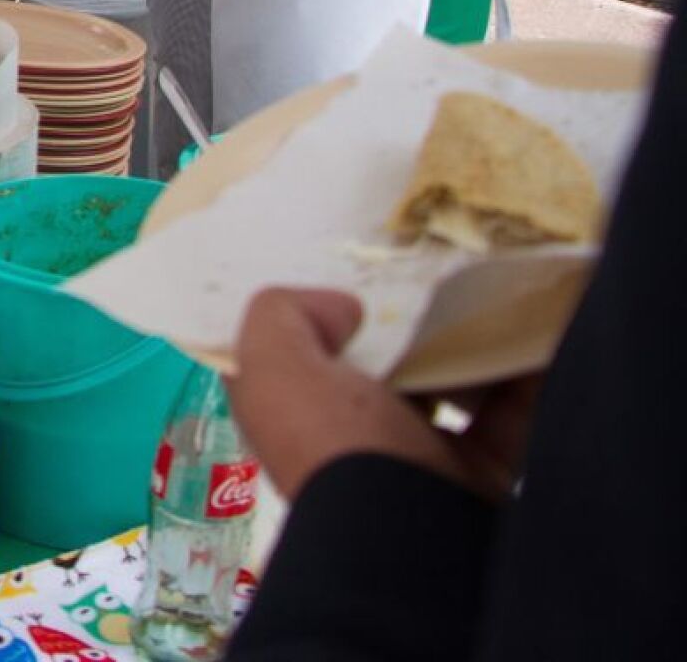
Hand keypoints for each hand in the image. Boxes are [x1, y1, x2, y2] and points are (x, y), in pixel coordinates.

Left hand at [228, 288, 541, 501]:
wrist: (419, 540)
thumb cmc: (338, 446)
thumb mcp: (276, 370)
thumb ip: (282, 319)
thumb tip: (342, 308)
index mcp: (301, 421)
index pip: (303, 364)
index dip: (324, 322)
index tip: (360, 279)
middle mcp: (357, 445)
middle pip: (383, 370)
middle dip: (411, 326)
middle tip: (440, 276)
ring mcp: (424, 466)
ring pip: (452, 388)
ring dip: (475, 346)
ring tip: (494, 296)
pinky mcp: (484, 481)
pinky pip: (514, 415)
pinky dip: (530, 375)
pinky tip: (541, 334)